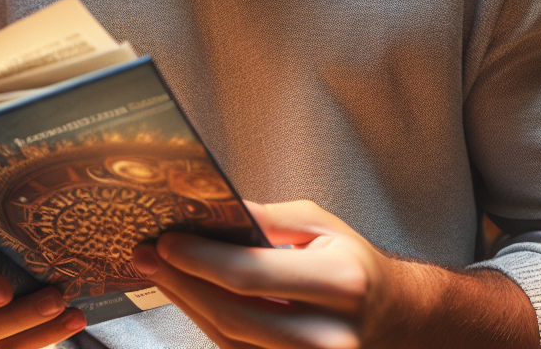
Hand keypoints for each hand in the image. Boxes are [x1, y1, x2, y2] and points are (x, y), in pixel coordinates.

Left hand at [131, 200, 538, 348]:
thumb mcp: (318, 224)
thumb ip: (265, 217)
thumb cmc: (351, 260)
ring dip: (187, 304)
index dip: (201, 259)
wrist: (395, 317)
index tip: (165, 241)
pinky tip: (187, 296)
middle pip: (234, 316)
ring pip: (231, 341)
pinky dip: (208, 324)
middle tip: (145, 255)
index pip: (251, 275)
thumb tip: (209, 206)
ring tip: (157, 273)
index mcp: (340, 283)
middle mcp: (330, 336)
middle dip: (182, 283)